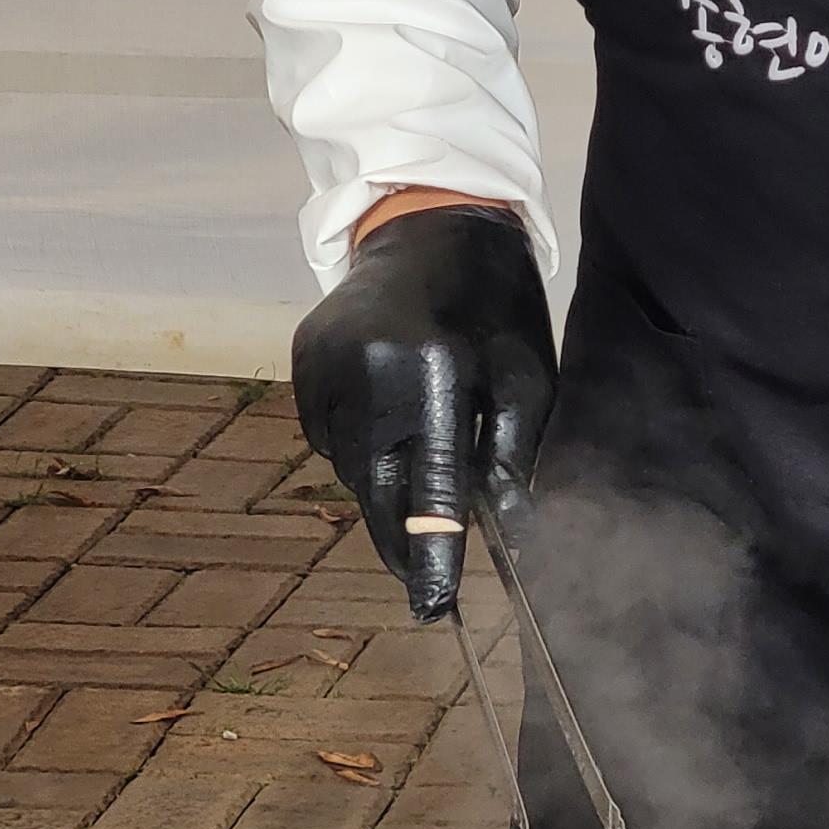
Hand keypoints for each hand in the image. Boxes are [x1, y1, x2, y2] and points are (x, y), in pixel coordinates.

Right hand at [291, 205, 554, 618]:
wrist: (430, 221)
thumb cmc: (496, 303)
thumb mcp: (527, 373)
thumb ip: (511, 453)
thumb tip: (506, 530)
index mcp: (429, 369)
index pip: (428, 482)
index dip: (431, 550)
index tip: (434, 607)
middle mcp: (363, 369)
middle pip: (378, 487)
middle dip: (405, 532)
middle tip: (427, 574)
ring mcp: (321, 364)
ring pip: (351, 467)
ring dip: (385, 484)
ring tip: (422, 457)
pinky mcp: (301, 360)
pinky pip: (328, 435)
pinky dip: (360, 446)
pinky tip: (392, 419)